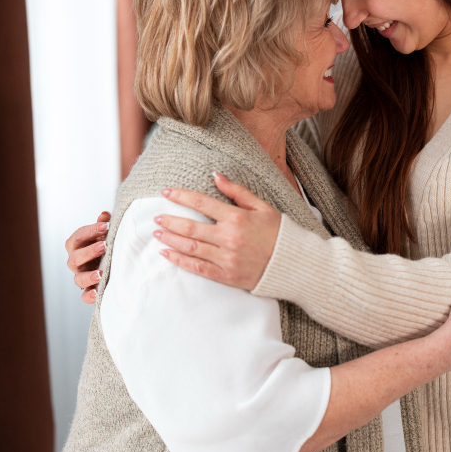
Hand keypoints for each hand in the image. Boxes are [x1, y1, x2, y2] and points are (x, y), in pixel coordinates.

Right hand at [66, 212, 110, 303]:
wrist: (108, 261)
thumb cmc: (102, 243)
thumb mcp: (103, 233)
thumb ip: (102, 224)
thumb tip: (104, 215)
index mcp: (75, 245)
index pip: (78, 236)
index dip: (91, 231)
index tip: (106, 226)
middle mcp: (75, 262)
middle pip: (75, 258)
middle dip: (89, 251)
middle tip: (104, 246)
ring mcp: (80, 276)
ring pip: (78, 279)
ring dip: (88, 276)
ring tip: (100, 274)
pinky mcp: (88, 289)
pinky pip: (84, 296)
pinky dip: (89, 296)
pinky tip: (97, 293)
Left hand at [153, 173, 280, 290]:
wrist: (294, 264)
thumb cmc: (280, 233)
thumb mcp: (263, 206)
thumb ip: (238, 191)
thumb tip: (216, 175)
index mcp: (237, 218)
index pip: (202, 203)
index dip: (181, 196)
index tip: (166, 192)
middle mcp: (229, 238)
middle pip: (191, 227)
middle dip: (170, 220)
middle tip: (156, 216)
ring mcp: (227, 258)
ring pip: (191, 248)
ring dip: (171, 239)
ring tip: (157, 232)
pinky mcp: (227, 276)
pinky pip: (198, 268)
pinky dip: (180, 261)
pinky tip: (167, 254)